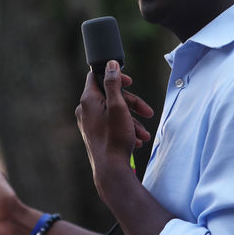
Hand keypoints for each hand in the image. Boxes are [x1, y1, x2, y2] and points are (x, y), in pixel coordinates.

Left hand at [76, 61, 153, 188]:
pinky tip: (138, 140)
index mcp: (88, 100)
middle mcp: (85, 110)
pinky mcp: (95, 134)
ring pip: (114, 113)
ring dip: (132, 120)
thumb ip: (114, 83)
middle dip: (132, 104)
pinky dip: (126, 129)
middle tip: (148, 111)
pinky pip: (111, 125)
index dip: (115, 75)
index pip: (97, 76)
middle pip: (110, 96)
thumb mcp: (118, 106)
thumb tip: (110, 64)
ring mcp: (89, 123)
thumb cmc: (115, 137)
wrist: (110, 170)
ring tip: (145, 134)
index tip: (129, 81)